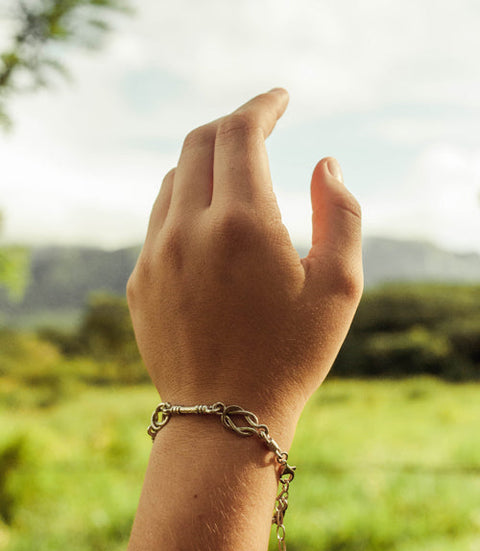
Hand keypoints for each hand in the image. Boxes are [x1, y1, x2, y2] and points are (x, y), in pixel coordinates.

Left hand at [127, 89, 361, 438]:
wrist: (226, 417)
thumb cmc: (291, 356)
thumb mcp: (339, 287)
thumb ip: (341, 214)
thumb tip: (324, 165)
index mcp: (243, 224)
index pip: (242, 131)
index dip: (263, 104)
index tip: (280, 99)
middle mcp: (189, 229)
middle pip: (200, 142)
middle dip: (233, 124)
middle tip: (260, 127)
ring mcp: (156, 255)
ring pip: (174, 180)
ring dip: (206, 165)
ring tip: (236, 178)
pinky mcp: (140, 281)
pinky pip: (158, 221)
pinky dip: (184, 205)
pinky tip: (207, 226)